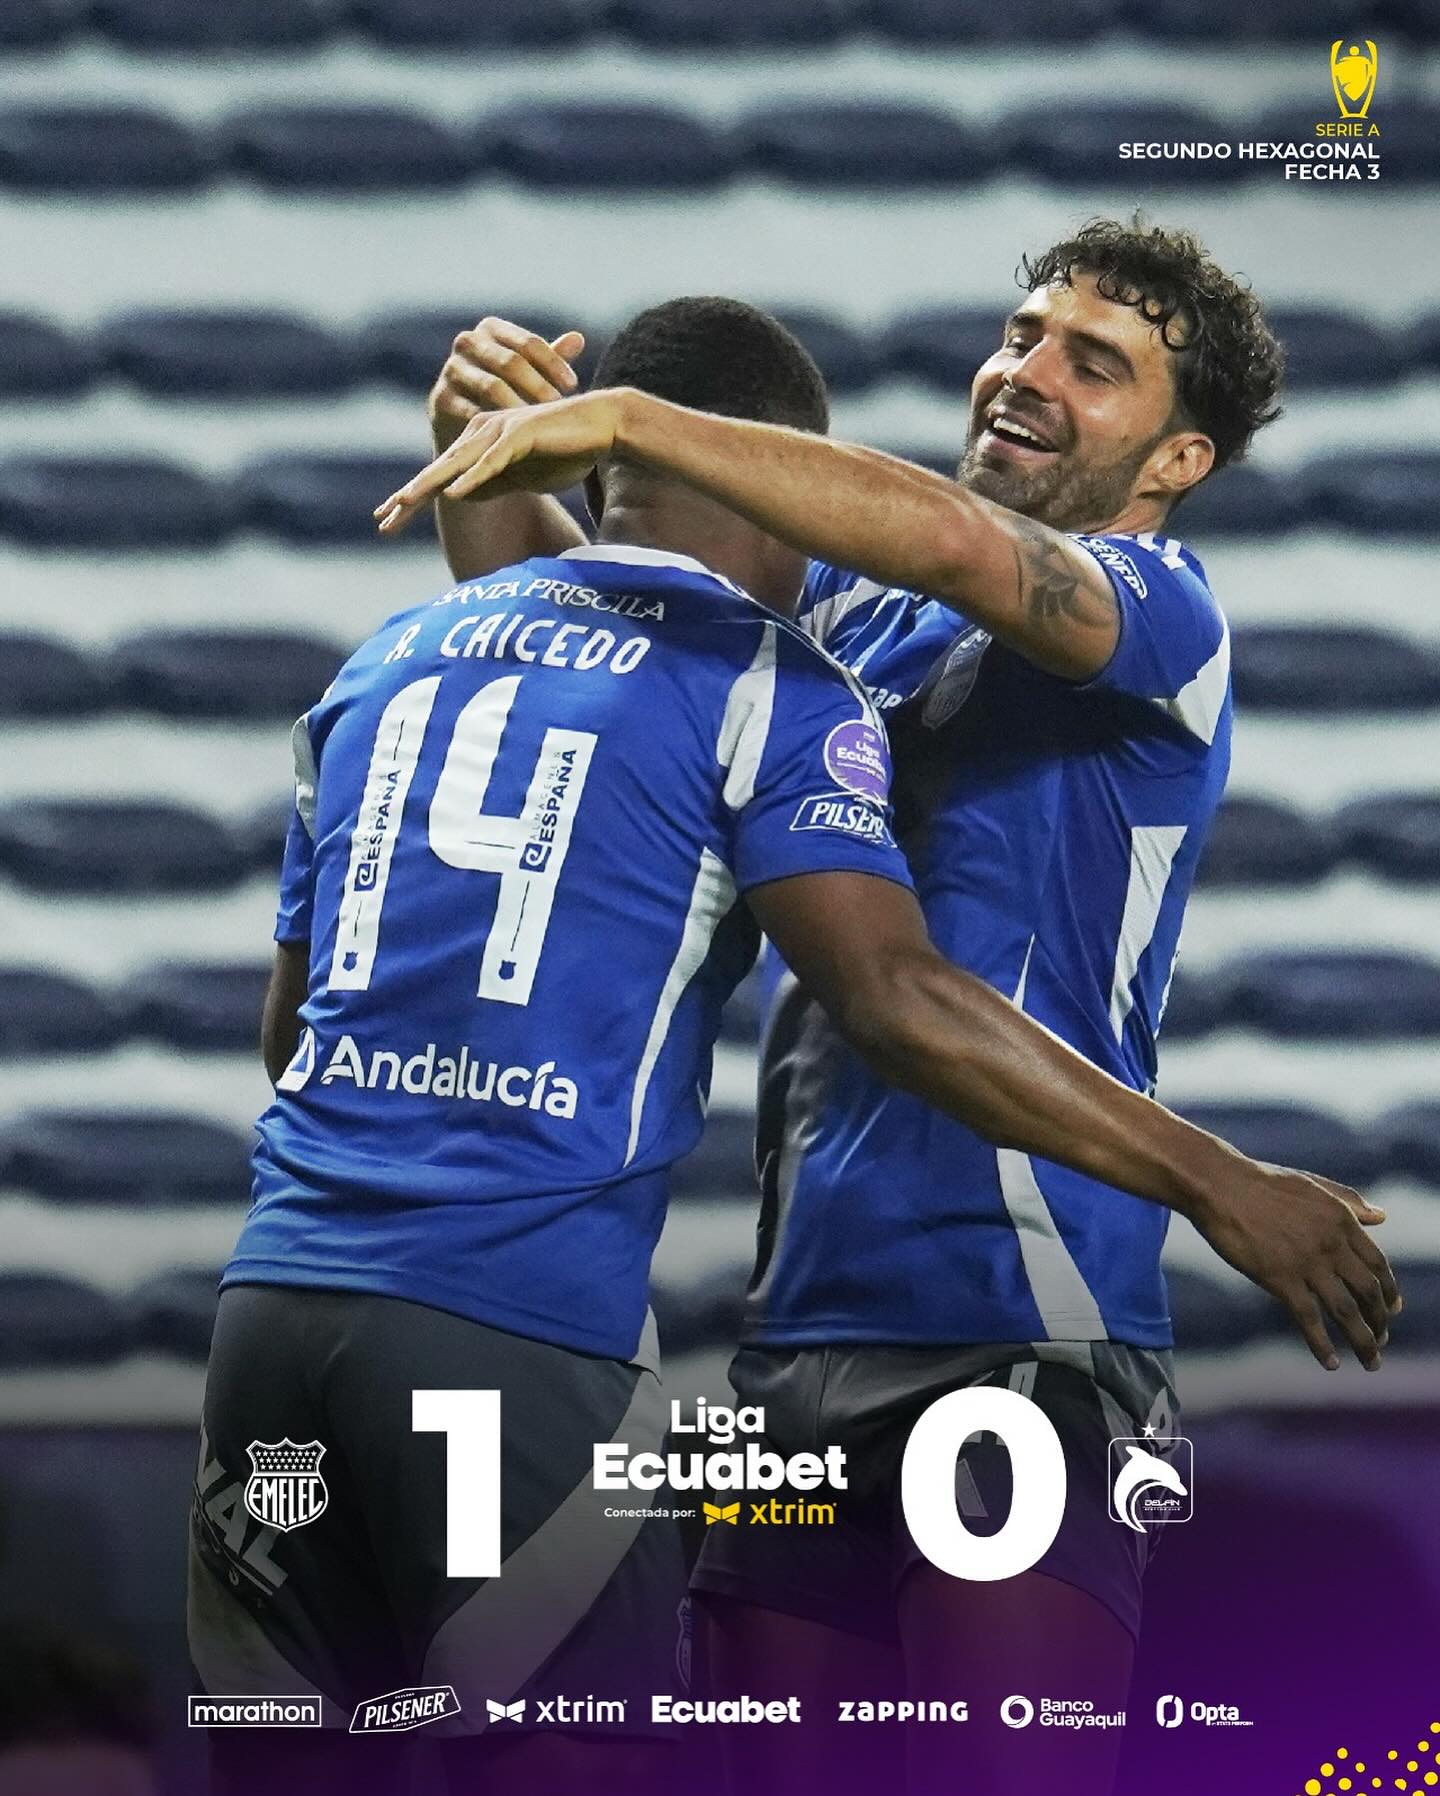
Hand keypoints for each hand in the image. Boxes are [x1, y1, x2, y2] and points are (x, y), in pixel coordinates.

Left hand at [377, 392, 625, 533]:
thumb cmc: (566, 450)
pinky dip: (474, 476)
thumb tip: (457, 495)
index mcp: (481, 444)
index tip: (387, 523)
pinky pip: (492, 460)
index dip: (414, 499)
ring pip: (458, 463)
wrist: (603, 426)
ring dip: (430, 484)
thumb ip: (491, 482)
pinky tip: (455, 492)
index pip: (441, 477)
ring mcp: (500, 431)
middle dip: (409, 496)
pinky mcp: (521, 433)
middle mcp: (483, 433)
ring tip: (404, 505)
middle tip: (383, 520)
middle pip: (439, 470)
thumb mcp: (522, 476)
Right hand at [428, 316, 586, 450]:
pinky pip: (472, 411)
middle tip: (558, 407)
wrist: (466, 427)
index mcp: (491, 329)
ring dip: (520, 407)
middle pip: (510, 362)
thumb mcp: (531, 375)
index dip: (553, 363)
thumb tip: (578, 338)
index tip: (573, 386)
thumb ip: (552, 358)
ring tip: (541, 424)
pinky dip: (496, 426)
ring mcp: (450, 370)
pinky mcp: (440, 399)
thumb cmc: (508, 394)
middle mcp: (467, 342)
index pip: (528, 342)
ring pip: (492, 386)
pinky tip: (517, 439)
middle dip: (538, 386)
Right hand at [1187, 1154, 1399, 1370]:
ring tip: (1371, 1361)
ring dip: (1363, 1341)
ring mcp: (1307, 1263)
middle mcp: (1331, 1243)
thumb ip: (1350, 1201)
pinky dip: (1322, 1345)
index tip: (1392, 1309)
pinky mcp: (1280, 1279)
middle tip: (1381, 1339)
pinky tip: (1331, 1362)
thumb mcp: (1313, 1185)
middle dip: (1380, 1321)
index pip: (1378, 1265)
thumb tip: (1383, 1216)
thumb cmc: (1262, 1183)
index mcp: (1342, 1220)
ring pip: (1346, 1311)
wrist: (1220, 1187)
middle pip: (1368, 1292)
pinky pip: (1309, 1319)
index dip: (1389, 1291)